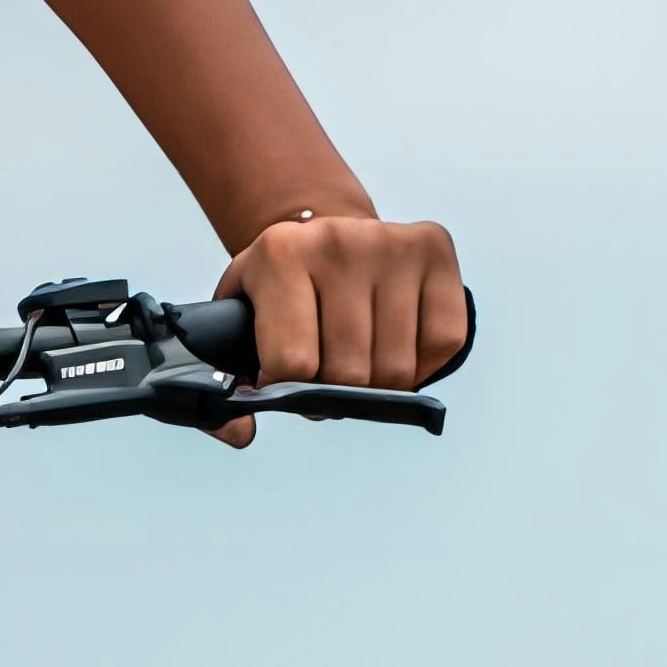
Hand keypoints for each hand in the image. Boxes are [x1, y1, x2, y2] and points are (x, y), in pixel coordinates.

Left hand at [227, 200, 467, 400]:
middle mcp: (338, 242)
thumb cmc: (283, 288)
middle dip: (335, 392)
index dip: (288, 391)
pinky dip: (423, 364)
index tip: (283, 380)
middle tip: (325, 375)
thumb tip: (240, 434)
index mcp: (280, 255)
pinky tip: (397, 345)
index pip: (294, 364)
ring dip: (379, 384)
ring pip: (398, 368)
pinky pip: (443, 342)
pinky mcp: (436, 250)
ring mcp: (392, 243)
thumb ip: (222, 381)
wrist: (323, 232)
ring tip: (359, 360)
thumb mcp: (239, 319)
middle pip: (350, 374)